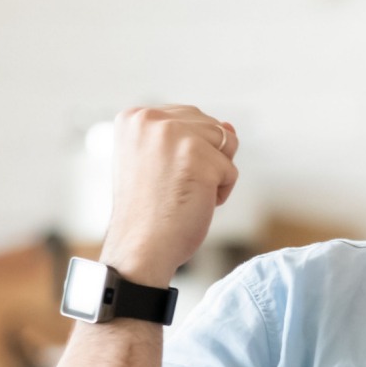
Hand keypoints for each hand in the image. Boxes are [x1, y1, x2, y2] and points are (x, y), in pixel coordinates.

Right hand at [99, 105, 239, 284]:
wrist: (140, 248)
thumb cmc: (150, 212)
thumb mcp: (160, 161)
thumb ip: (189, 136)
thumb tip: (230, 127)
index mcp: (135, 117)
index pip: (190, 118)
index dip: (189, 153)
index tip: (163, 177)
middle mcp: (151, 119)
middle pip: (211, 127)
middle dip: (206, 160)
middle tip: (173, 187)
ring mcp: (174, 135)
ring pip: (226, 144)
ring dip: (215, 174)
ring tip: (183, 193)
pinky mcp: (197, 157)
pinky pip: (231, 171)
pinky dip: (220, 194)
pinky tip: (193, 204)